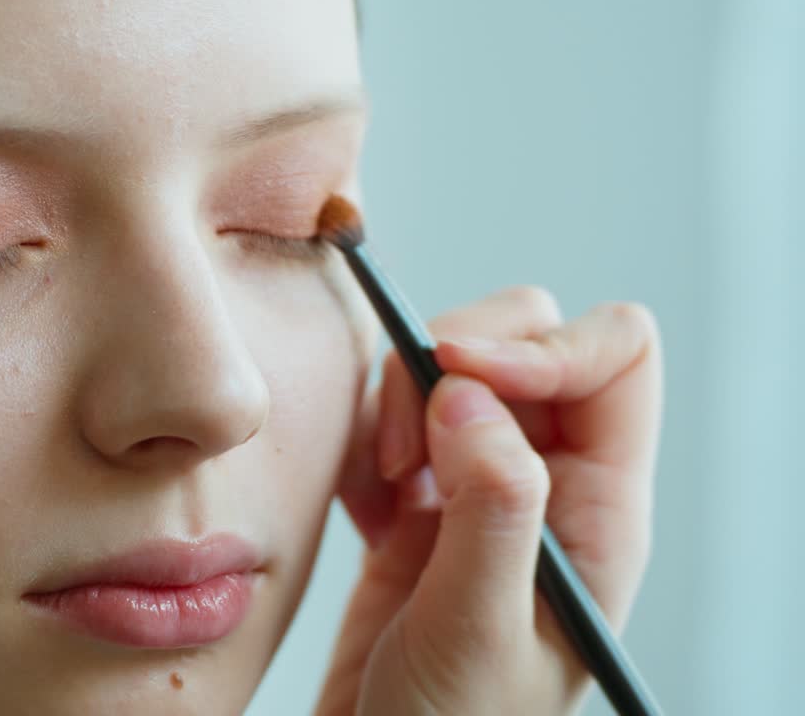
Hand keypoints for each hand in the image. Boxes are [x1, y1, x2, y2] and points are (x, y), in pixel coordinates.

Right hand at [315, 286, 662, 715]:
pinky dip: (360, 443)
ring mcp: (477, 490)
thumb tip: (468, 391)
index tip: (456, 374)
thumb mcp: (476, 628)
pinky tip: (357, 509)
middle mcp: (547, 486)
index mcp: (598, 512)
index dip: (541, 346)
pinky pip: (388, 422)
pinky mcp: (415, 505)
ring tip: (379, 487)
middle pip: (525, 342)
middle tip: (403, 451)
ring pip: (448, 372)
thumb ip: (490, 505)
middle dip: (450, 366)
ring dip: (396, 404)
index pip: (613, 360)